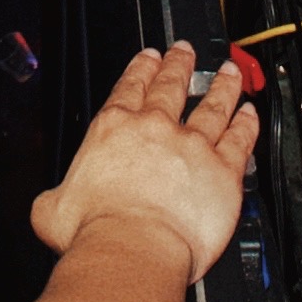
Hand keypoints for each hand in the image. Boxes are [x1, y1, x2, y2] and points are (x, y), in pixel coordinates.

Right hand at [32, 42, 260, 279]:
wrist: (133, 249)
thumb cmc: (95, 232)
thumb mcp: (53, 210)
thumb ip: (56, 198)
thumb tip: (50, 206)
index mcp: (114, 130)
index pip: (129, 88)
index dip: (141, 68)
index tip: (149, 57)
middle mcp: (156, 130)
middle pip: (172, 86)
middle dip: (179, 65)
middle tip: (185, 51)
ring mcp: (193, 146)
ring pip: (213, 105)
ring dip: (223, 86)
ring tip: (229, 73)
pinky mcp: (223, 170)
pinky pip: (240, 139)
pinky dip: (247, 124)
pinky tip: (251, 115)